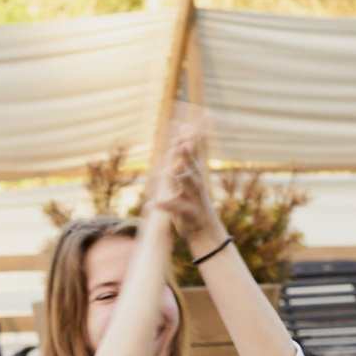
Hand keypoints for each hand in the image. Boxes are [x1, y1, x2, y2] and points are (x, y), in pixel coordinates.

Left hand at [147, 111, 221, 251]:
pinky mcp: (186, 212)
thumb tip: (186, 127)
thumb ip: (188, 150)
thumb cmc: (193, 197)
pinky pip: (174, 208)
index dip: (188, 140)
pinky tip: (153, 204)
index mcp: (194, 172)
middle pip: (191, 166)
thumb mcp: (191, 172)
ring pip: (186, 185)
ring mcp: (192, 197)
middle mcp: (196, 182)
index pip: (192, 152)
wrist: (203, 228)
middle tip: (180, 144)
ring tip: (168, 171)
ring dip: (178, 178)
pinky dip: (163, 206)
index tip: (184, 126)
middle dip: (186, 156)